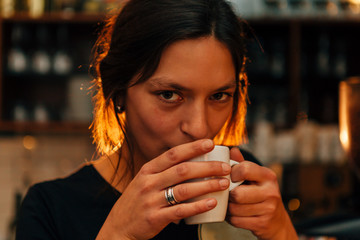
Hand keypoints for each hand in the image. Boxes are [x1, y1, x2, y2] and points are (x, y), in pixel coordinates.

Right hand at [96, 139, 230, 239]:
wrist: (118, 227)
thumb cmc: (137, 201)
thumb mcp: (144, 180)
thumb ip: (163, 171)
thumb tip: (191, 160)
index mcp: (148, 170)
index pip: (173, 154)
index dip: (192, 147)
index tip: (210, 143)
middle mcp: (149, 182)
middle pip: (182, 170)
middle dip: (207, 167)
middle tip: (225, 167)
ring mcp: (151, 200)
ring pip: (184, 189)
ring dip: (207, 185)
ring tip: (224, 183)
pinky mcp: (155, 217)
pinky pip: (180, 210)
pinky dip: (198, 206)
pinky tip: (212, 203)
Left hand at [227, 147, 297, 239]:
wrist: (277, 221)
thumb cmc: (261, 194)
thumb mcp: (255, 177)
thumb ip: (242, 164)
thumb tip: (232, 150)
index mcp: (268, 176)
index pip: (245, 169)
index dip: (232, 173)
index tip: (230, 178)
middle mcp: (271, 192)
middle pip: (237, 193)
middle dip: (229, 195)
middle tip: (228, 194)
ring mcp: (268, 209)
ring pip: (235, 208)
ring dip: (228, 208)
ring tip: (229, 204)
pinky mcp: (262, 224)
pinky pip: (236, 221)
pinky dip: (230, 218)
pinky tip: (233, 214)